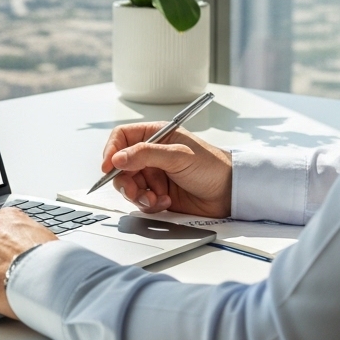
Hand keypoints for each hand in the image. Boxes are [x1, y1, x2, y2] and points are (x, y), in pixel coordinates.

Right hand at [103, 122, 231, 217]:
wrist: (229, 193)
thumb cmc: (211, 166)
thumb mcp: (178, 156)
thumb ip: (146, 155)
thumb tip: (118, 158)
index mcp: (156, 136)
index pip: (122, 138)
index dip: (112, 151)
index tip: (110, 167)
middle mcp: (151, 154)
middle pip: (120, 165)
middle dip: (124, 180)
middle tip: (134, 190)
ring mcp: (154, 175)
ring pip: (128, 185)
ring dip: (138, 194)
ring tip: (155, 198)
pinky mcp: (158, 193)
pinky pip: (141, 200)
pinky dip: (149, 204)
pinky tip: (165, 202)